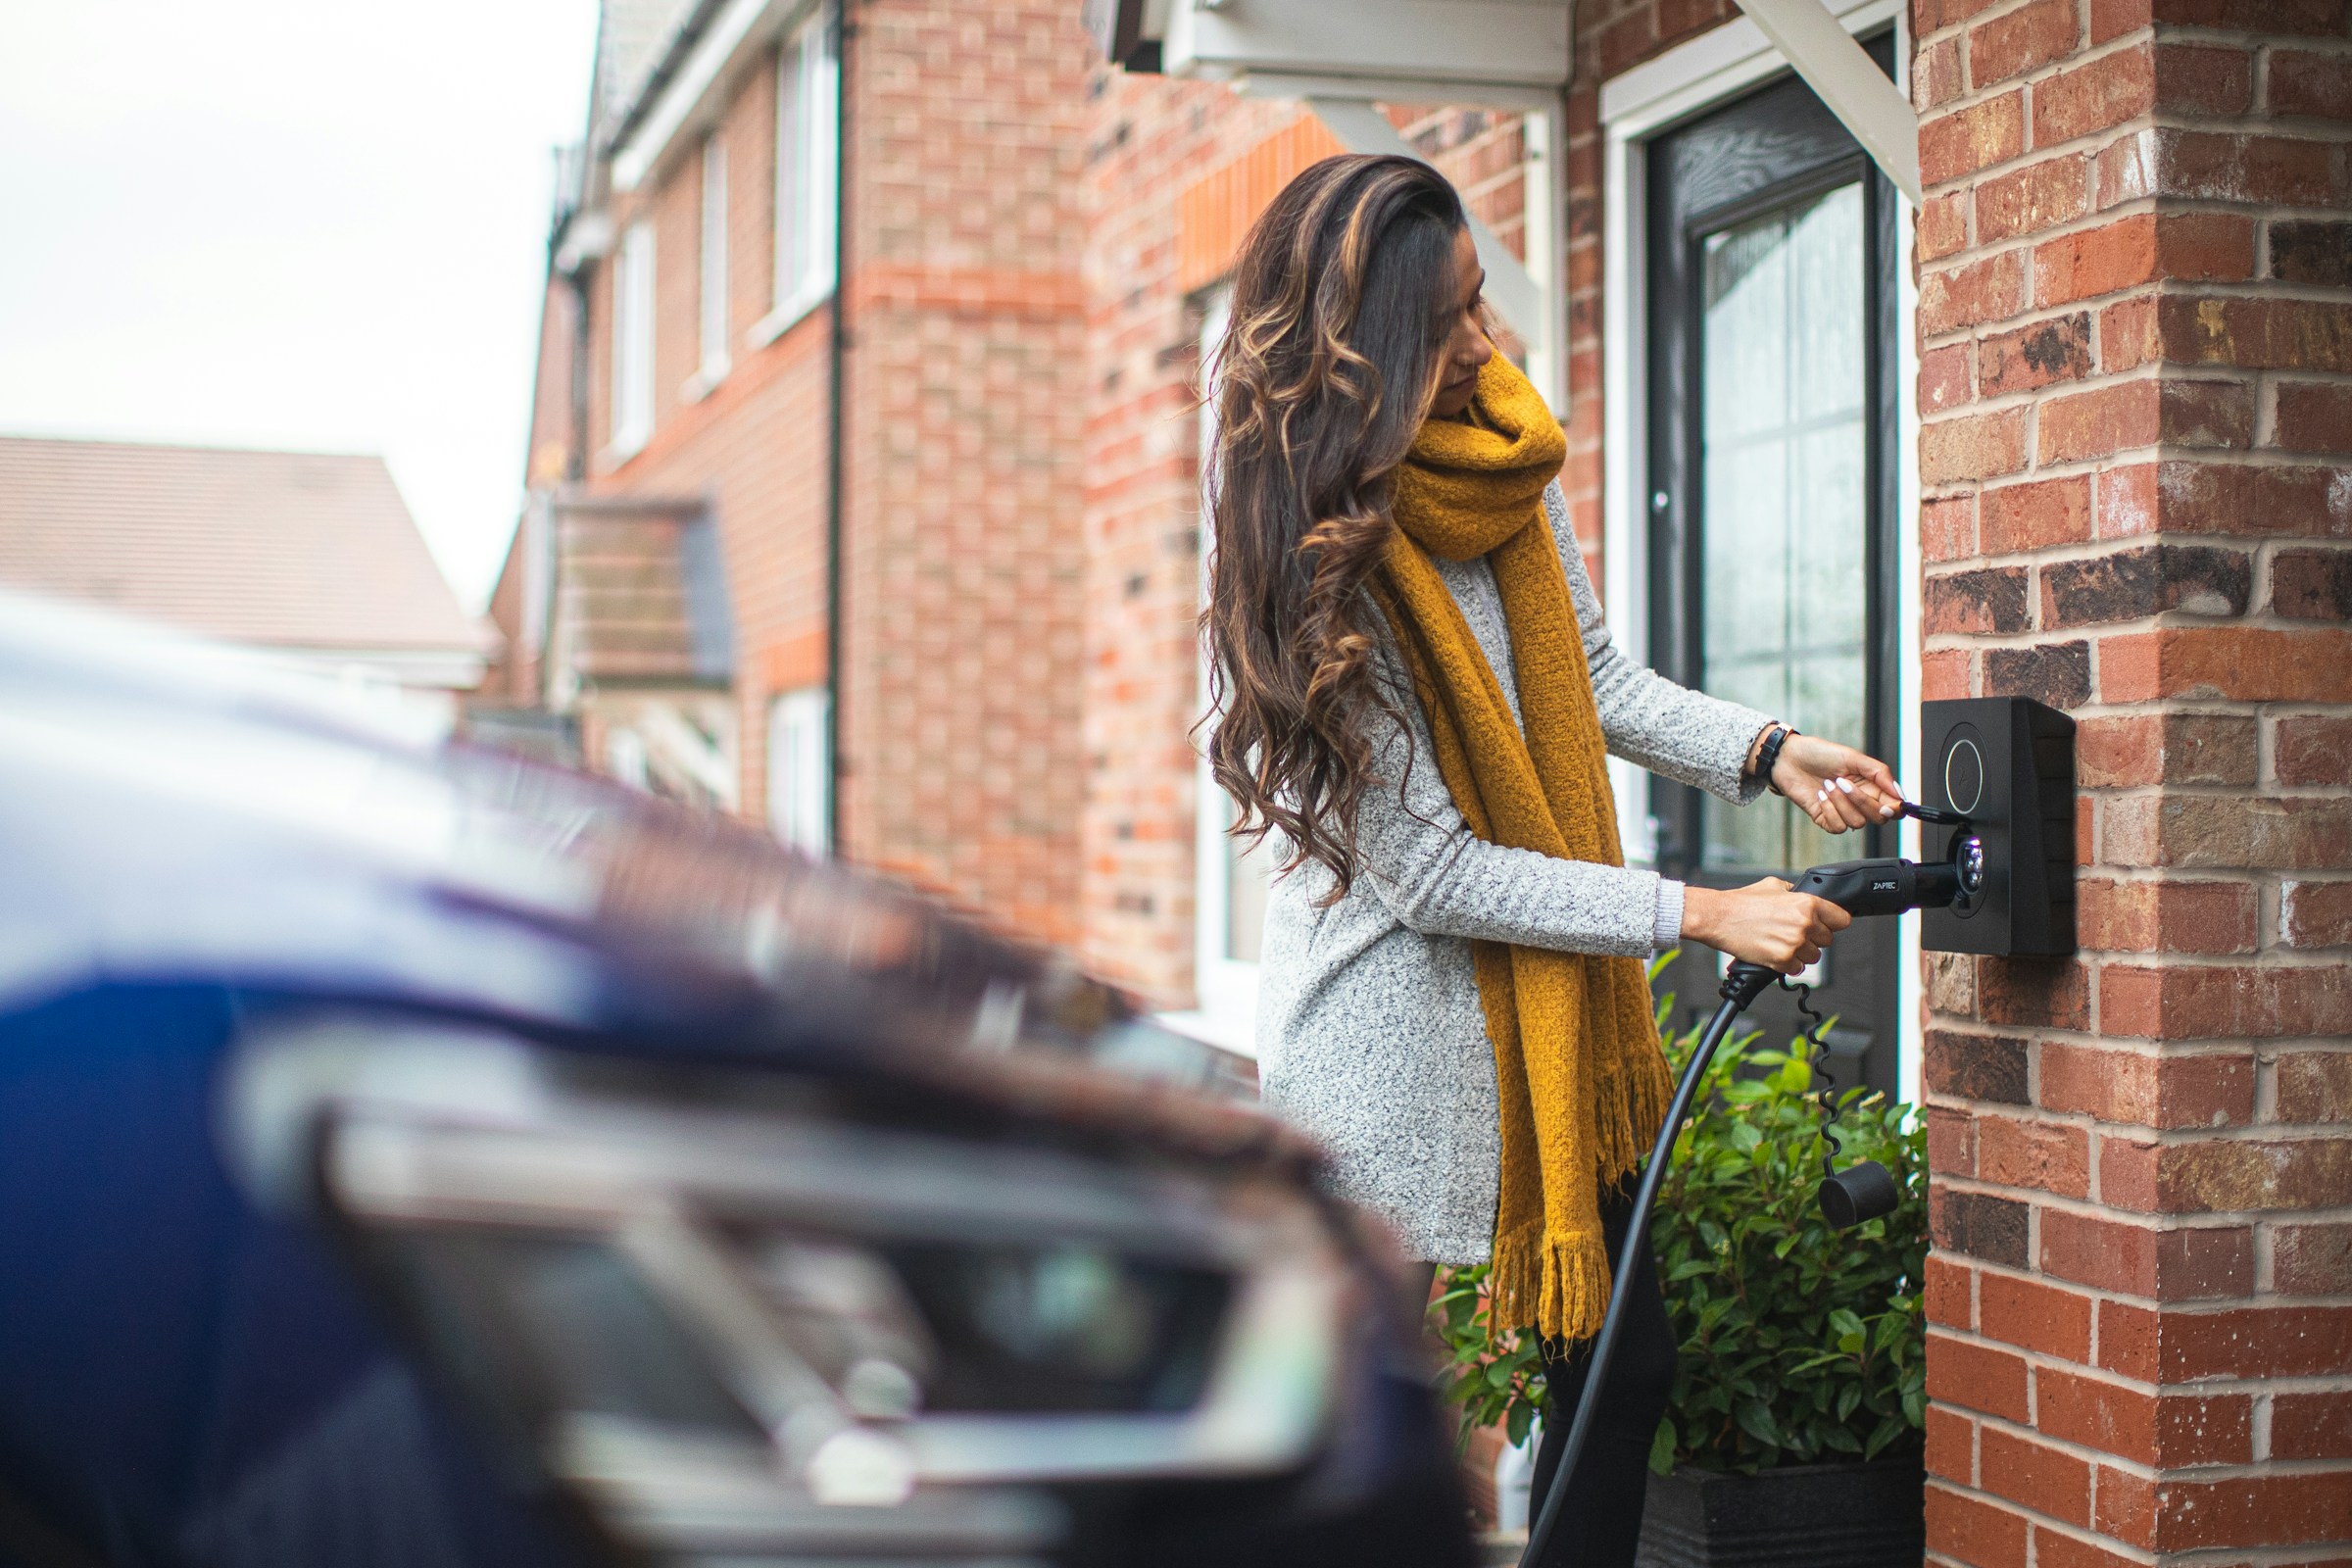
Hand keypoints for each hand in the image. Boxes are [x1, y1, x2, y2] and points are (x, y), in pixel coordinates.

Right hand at [1681, 878, 1851, 974]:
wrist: (1719, 917)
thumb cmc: (1742, 901)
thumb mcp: (1774, 885)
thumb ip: (1796, 892)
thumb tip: (1806, 897)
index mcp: (1807, 904)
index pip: (1842, 920)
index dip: (1834, 922)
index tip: (1827, 925)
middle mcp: (1804, 924)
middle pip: (1828, 940)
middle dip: (1813, 938)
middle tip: (1794, 933)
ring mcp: (1794, 944)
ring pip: (1814, 957)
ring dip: (1801, 953)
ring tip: (1782, 943)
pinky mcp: (1782, 961)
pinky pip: (1797, 969)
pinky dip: (1788, 964)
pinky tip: (1775, 952)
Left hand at [1767, 733, 1902, 832]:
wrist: (1789, 758)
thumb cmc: (1820, 754)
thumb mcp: (1852, 757)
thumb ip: (1879, 773)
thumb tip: (1899, 794)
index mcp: (1871, 785)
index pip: (1893, 806)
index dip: (1895, 809)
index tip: (1888, 805)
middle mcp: (1859, 800)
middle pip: (1878, 818)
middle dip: (1862, 802)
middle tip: (1843, 782)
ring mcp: (1842, 811)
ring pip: (1857, 823)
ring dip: (1841, 803)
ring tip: (1827, 784)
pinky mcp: (1826, 818)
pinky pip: (1838, 827)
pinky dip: (1830, 810)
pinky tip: (1820, 795)